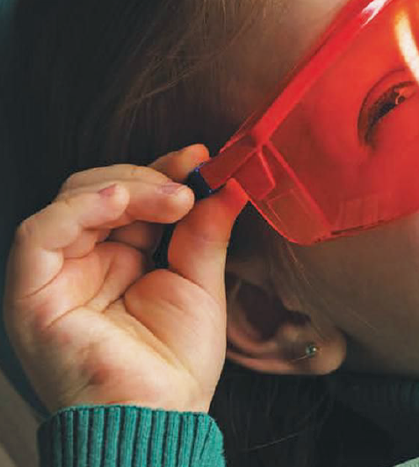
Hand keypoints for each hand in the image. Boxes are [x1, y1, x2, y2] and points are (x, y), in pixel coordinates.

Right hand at [3, 145, 246, 412]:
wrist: (156, 421)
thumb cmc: (176, 366)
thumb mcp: (201, 284)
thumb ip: (206, 233)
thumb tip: (227, 185)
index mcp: (122, 260)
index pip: (133, 199)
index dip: (164, 172)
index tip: (201, 157)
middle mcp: (85, 263)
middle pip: (101, 191)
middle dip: (148, 175)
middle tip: (191, 177)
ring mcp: (56, 276)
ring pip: (71, 201)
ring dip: (125, 186)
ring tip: (174, 196)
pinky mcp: (32, 292)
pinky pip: (39, 234)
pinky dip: (78, 208)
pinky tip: (120, 201)